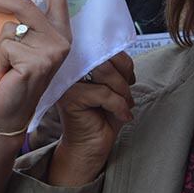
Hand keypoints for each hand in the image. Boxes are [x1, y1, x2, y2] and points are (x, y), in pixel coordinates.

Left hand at [0, 0, 70, 135]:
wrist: (10, 114)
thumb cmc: (12, 77)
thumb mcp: (20, 45)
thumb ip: (20, 24)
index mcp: (59, 31)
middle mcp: (61, 39)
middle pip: (23, 4)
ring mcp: (51, 52)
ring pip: (7, 29)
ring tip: (0, 66)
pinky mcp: (35, 63)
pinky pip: (3, 46)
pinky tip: (1, 76)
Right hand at [48, 53, 134, 185]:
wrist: (91, 146)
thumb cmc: (102, 116)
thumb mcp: (115, 86)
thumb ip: (115, 68)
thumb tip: (122, 56)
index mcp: (77, 62)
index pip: (101, 46)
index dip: (122, 61)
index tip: (128, 79)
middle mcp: (68, 68)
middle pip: (104, 56)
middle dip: (123, 77)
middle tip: (126, 95)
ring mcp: (65, 82)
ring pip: (104, 72)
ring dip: (122, 91)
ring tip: (124, 105)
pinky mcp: (68, 98)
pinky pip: (102, 93)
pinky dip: (119, 105)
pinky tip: (122, 116)